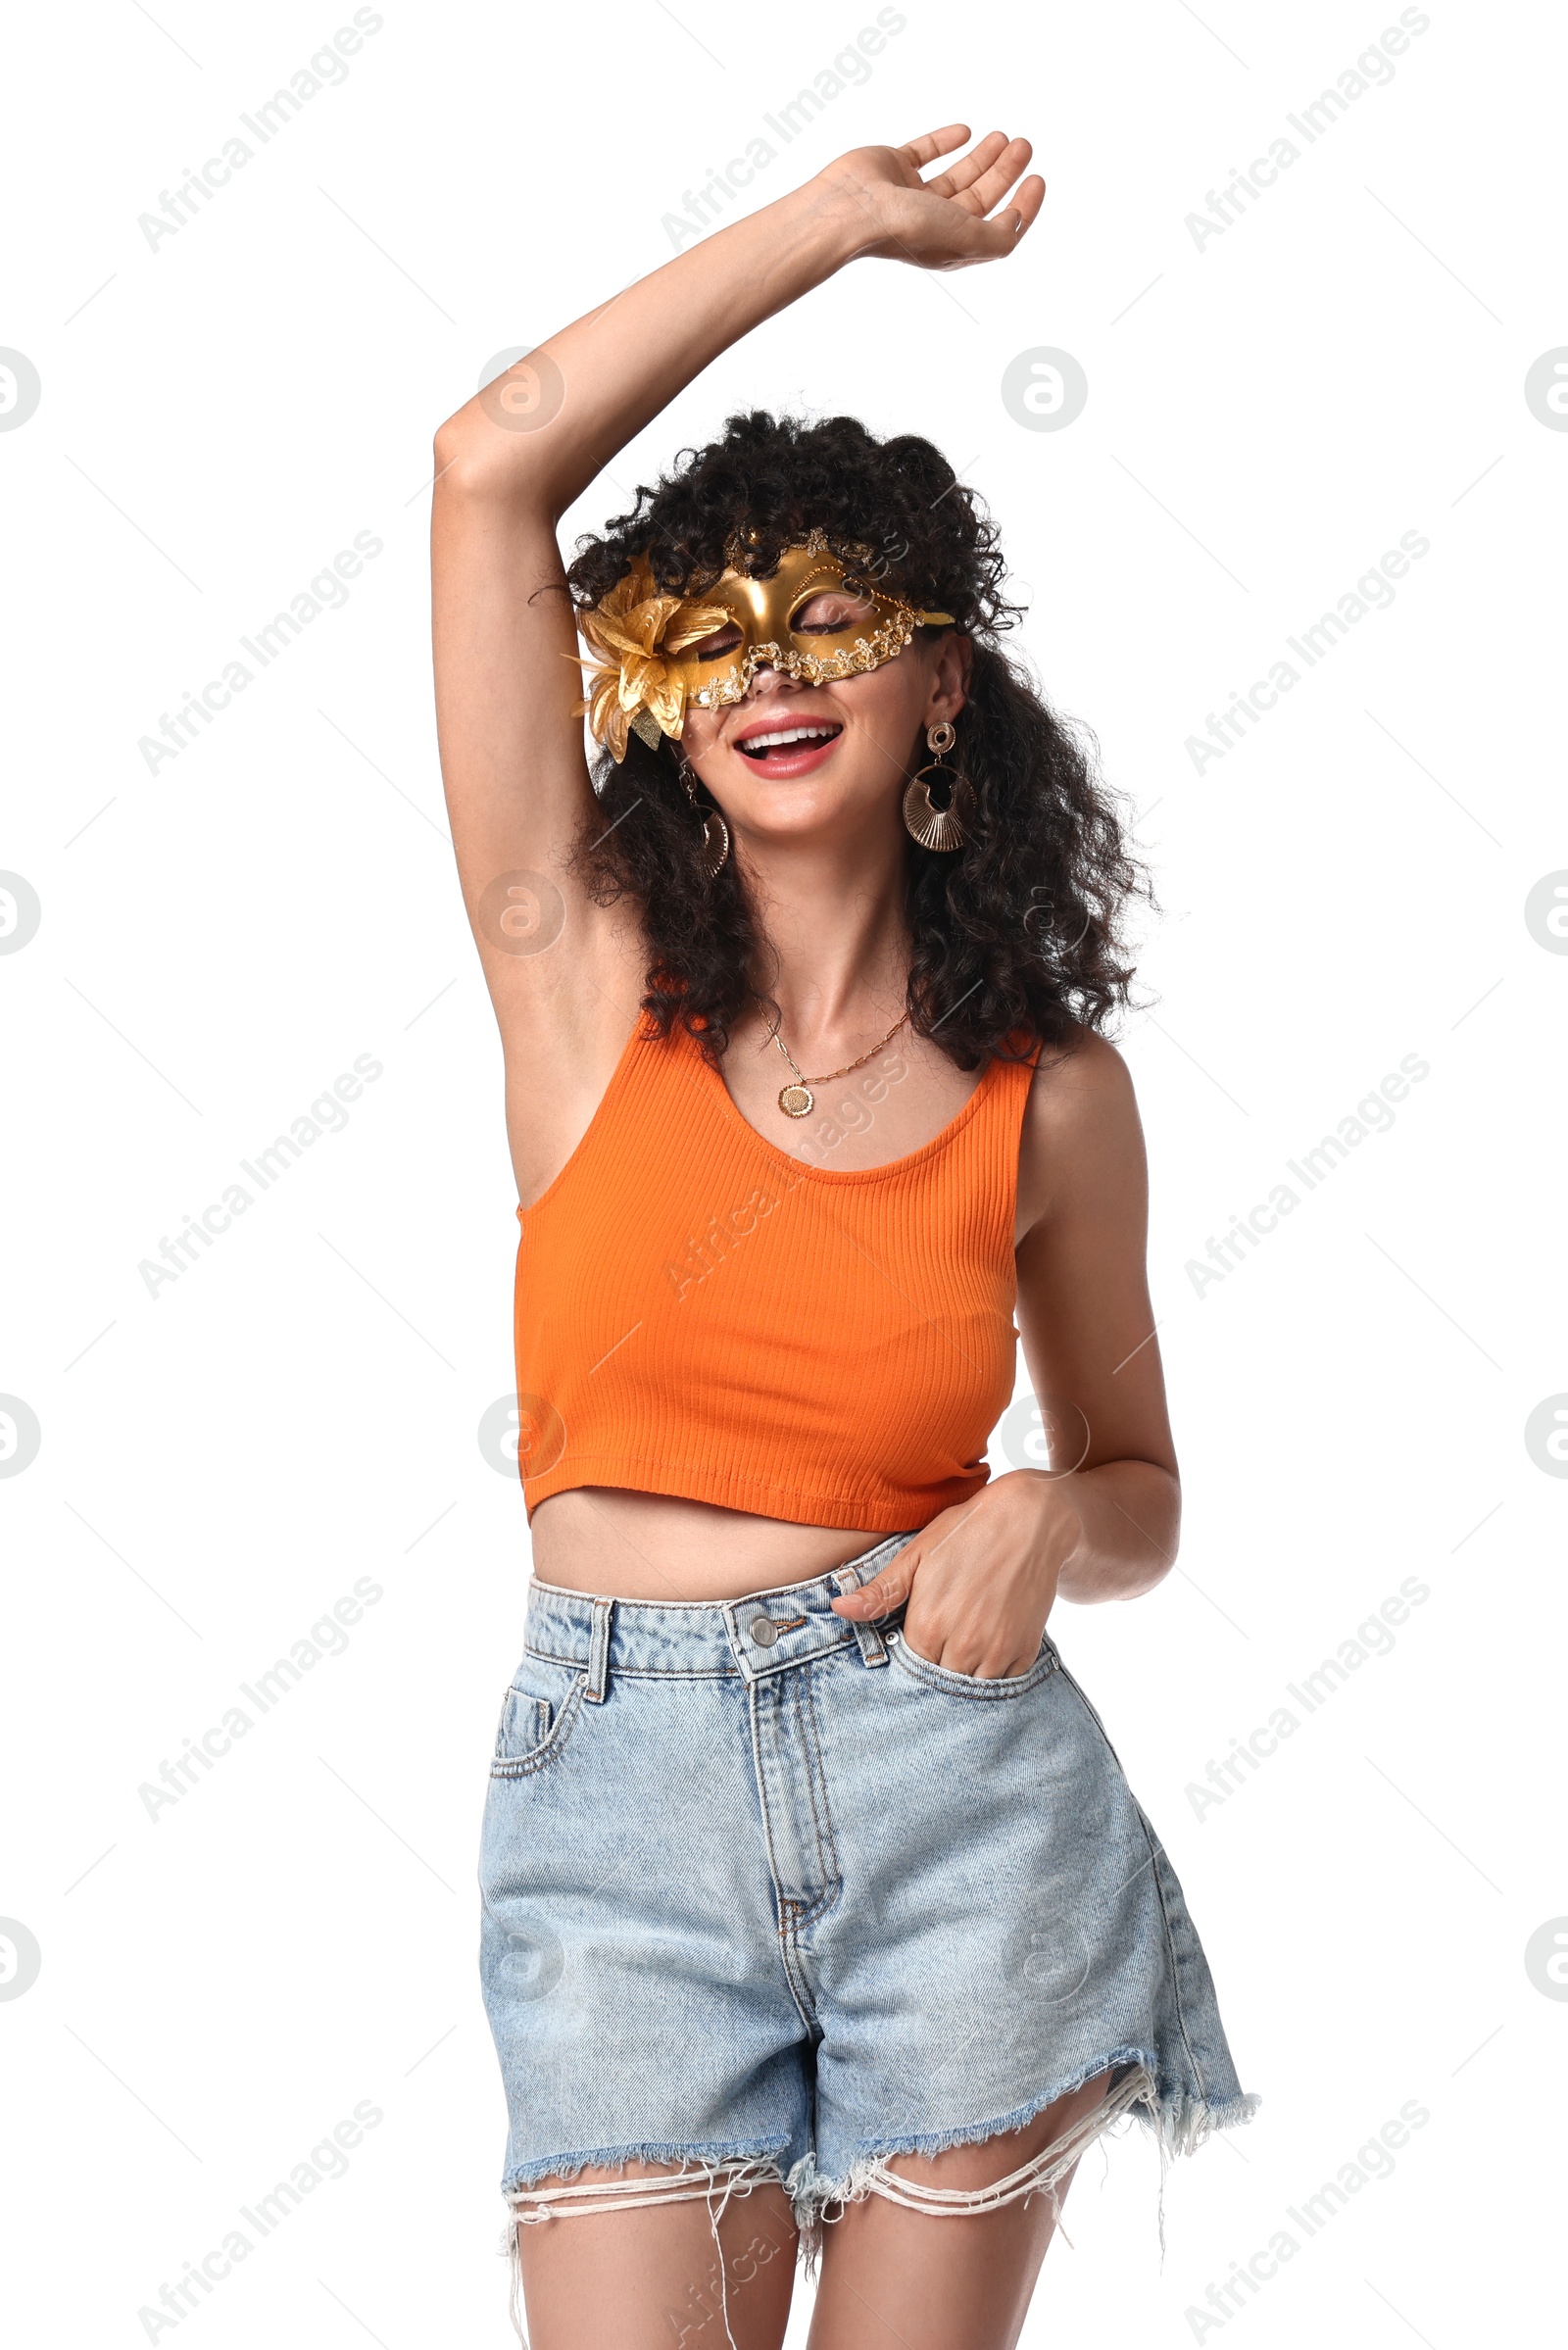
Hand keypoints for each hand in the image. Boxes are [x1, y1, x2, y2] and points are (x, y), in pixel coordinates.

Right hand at [814, 126, 1045, 272]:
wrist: (851, 209)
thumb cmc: (905, 229)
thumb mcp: (966, 239)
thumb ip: (999, 238)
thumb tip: (1017, 221)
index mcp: (951, 245)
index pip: (996, 227)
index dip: (1022, 206)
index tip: (1038, 179)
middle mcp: (933, 222)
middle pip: (980, 196)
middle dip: (1005, 172)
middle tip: (1024, 145)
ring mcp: (911, 194)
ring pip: (958, 174)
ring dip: (983, 157)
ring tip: (1004, 137)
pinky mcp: (893, 168)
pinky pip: (924, 152)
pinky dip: (945, 141)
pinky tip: (964, 132)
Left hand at [831, 1472, 1077, 1677]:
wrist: (1030, 1520)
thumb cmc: (968, 1531)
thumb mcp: (918, 1554)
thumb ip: (881, 1591)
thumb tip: (839, 1609)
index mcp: (928, 1624)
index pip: (907, 1665)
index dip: (909, 1655)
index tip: (915, 1639)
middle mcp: (962, 1645)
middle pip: (937, 1682)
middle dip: (935, 1667)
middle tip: (941, 1640)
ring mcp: (996, 1651)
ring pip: (969, 1687)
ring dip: (963, 1673)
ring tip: (962, 1645)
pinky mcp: (1024, 1650)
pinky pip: (1003, 1683)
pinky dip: (993, 1672)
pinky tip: (987, 1646)